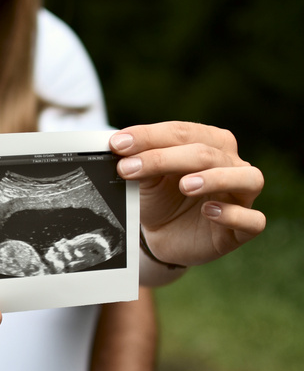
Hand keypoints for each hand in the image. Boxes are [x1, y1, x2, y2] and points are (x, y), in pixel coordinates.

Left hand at [110, 121, 264, 267]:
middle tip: (128, 168)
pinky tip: (209, 211)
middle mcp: (232, 164)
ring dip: (216, 179)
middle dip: (165, 158)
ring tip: (185, 185)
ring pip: (246, 178)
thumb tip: (120, 146)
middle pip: (207, 153)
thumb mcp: (144, 179)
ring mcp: (242, 195)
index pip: (182, 132)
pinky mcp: (243, 229)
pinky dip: (233, 214)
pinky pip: (253, 220)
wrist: (161, 238)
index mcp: (210, 141)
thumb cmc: (159, 199)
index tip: (117, 145)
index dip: (149, 136)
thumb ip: (139, 161)